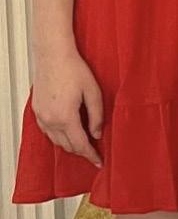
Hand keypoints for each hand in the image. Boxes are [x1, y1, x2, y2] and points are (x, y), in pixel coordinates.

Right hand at [32, 47, 102, 166]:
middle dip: (81, 152)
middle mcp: (50, 120)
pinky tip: (67, 133)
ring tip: (83, 145)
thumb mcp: (93, 92)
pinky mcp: (37, 111)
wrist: (53, 56)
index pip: (80, 144)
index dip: (90, 155)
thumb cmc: (73, 70)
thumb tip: (97, 133)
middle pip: (67, 145)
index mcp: (66, 117)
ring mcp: (41, 117)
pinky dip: (58, 137)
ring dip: (69, 145)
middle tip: (93, 154)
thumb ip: (96, 115)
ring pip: (56, 140)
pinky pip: (47, 132)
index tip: (98, 162)